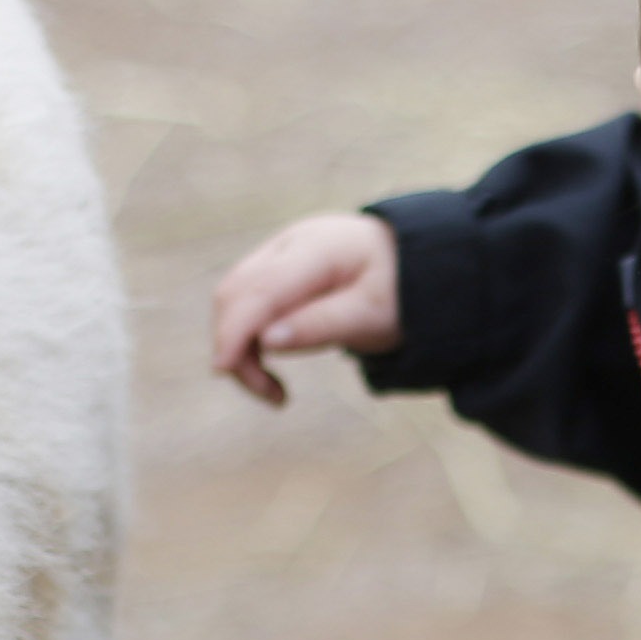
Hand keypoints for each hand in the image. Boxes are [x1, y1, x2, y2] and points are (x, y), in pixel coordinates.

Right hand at [210, 212, 401, 403]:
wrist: (417, 264)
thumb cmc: (400, 291)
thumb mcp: (374, 315)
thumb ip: (323, 324)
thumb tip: (266, 340)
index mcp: (317, 248)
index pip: (259, 290)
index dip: (235, 329)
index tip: (223, 369)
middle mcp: (289, 243)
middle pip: (236, 293)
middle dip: (236, 345)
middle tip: (272, 396)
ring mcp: (279, 253)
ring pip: (234, 300)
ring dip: (240, 346)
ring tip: (275, 391)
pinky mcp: (276, 270)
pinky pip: (246, 304)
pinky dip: (248, 338)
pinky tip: (270, 368)